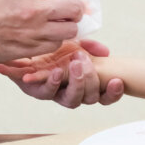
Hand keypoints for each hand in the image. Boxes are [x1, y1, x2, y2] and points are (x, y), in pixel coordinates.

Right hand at [0, 0, 83, 63]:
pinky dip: (52, 43)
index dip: (68, 1)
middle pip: (73, 12)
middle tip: (68, 16)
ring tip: (53, 28)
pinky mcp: (25, 50)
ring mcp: (31, 32)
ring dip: (64, 30)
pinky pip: (52, 47)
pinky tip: (42, 39)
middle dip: (74, 14)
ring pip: (67, 33)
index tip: (71, 5)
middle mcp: (33, 10)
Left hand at [0, 39, 123, 107]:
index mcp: (87, 84)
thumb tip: (104, 52)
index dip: (113, 92)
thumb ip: (91, 47)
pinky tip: (53, 72)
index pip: (105, 95)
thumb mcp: (76, 44)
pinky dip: (48, 82)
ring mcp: (57, 94)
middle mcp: (74, 93)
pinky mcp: (37, 90)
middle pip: (90, 98)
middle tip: (83, 61)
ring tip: (71, 66)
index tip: (117, 80)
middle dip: (89, 79)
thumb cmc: (55, 50)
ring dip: (74, 83)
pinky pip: (44, 92)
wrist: (28, 47)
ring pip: (71, 100)